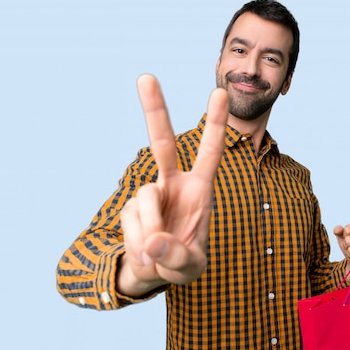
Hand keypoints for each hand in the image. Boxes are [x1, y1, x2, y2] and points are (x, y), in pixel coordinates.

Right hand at [117, 74, 228, 296]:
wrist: (152, 272)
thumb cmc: (182, 263)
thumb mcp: (191, 268)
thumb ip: (178, 257)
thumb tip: (155, 242)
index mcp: (199, 189)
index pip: (210, 152)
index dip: (215, 125)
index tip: (219, 93)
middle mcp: (173, 184)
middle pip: (162, 143)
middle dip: (155, 110)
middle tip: (145, 77)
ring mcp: (149, 193)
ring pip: (145, 198)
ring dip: (150, 231)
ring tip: (157, 253)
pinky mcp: (130, 206)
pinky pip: (131, 220)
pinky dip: (139, 243)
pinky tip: (146, 253)